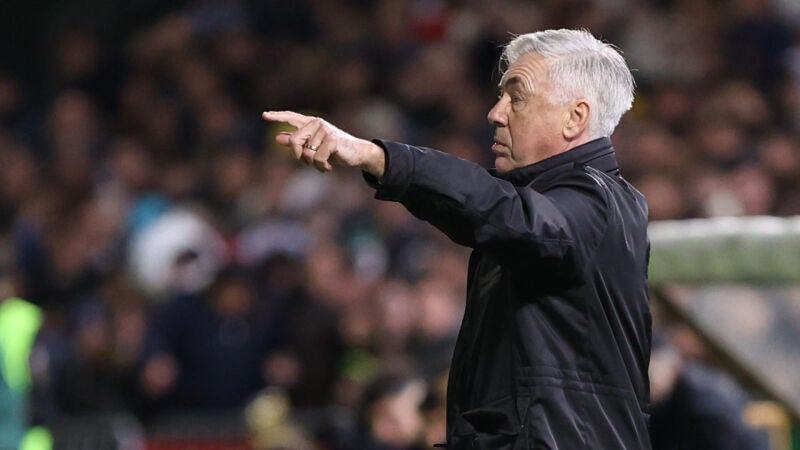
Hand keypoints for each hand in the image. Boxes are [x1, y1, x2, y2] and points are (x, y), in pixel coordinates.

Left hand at [262, 110, 384, 176]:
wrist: (357, 154)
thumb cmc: (335, 151)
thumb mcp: (314, 147)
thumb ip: (297, 142)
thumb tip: (277, 137)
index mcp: (311, 123)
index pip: (292, 117)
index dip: (278, 116)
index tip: (264, 116)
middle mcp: (317, 123)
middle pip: (294, 141)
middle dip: (299, 156)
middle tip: (309, 162)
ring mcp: (325, 130)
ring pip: (306, 153)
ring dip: (313, 164)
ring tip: (323, 164)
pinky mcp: (332, 139)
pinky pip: (317, 158)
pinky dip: (321, 167)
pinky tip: (328, 167)